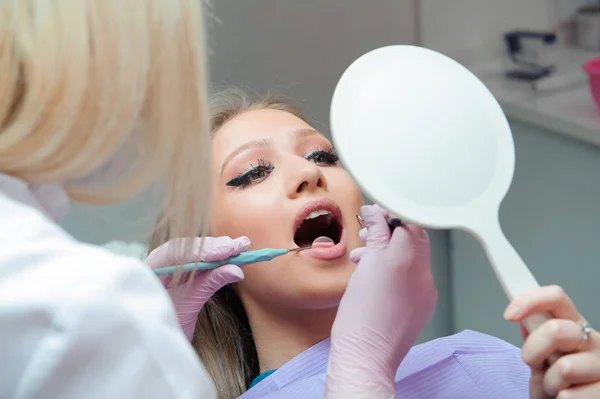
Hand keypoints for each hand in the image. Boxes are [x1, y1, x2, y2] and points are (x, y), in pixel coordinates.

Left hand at [145, 236, 250, 340]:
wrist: (155, 343)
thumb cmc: (165, 327)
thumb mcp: (188, 306)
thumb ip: (209, 284)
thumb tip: (236, 270)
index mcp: (150, 270)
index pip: (179, 251)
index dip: (206, 249)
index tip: (229, 249)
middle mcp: (156, 264)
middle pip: (187, 247)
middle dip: (215, 246)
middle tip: (241, 245)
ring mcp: (165, 267)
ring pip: (192, 251)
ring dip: (216, 249)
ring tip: (239, 247)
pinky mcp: (175, 273)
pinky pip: (194, 260)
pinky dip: (212, 258)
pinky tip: (228, 255)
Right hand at [325, 205, 436, 397]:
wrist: (367, 355)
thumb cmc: (360, 315)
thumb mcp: (364, 266)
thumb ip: (375, 235)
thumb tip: (376, 214)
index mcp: (407, 257)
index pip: (407, 222)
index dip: (389, 217)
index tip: (373, 217)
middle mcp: (424, 272)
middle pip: (414, 239)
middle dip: (390, 234)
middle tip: (367, 237)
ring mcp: (427, 290)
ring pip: (413, 258)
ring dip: (391, 252)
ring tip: (365, 260)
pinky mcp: (424, 306)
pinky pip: (415, 278)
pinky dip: (398, 271)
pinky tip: (377, 280)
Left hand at [504, 285, 599, 397]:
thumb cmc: (555, 388)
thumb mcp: (541, 361)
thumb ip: (534, 340)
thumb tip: (521, 318)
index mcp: (576, 327)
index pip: (557, 298)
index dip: (530, 300)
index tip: (509, 314)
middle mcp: (595, 342)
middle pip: (556, 329)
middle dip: (533, 351)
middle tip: (535, 365)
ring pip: (565, 367)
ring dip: (550, 384)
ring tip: (557, 389)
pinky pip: (570, 396)